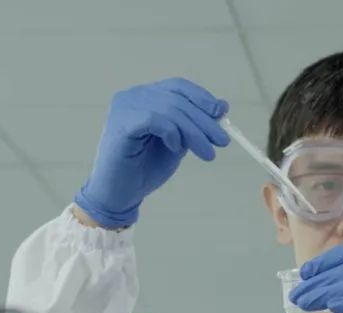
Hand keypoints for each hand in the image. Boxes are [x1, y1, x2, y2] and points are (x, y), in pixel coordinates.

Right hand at [73, 78, 229, 227]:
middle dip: (205, 121)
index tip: (221, 114)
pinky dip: (172, 133)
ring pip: (170, 110)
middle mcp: (134, 96)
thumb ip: (194, 125)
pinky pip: (155, 119)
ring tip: (207, 153)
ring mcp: (125, 107)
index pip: (179, 86)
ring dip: (194, 132)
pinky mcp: (121, 123)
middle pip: (178, 99)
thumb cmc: (145, 169)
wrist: (119, 195)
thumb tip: (222, 106)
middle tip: (223, 141)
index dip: (202, 98)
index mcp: (146, 96)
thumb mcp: (178, 143)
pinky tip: (176, 149)